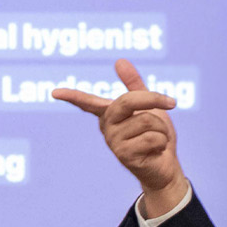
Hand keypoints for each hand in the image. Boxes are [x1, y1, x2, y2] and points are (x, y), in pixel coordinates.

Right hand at [50, 59, 188, 214]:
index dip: (72, 96)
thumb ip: (134, 85)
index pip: (88, 102)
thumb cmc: (156, 134)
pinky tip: (156, 151)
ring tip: (157, 139)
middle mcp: (107, 127)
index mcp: (110, 114)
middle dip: (153, 100)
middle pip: (128, 101)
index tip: (54, 92)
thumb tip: (119, 61)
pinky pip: (151, 138)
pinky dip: (162, 142)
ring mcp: (114, 143)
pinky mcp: (124, 156)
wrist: (166, 166)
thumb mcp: (149, 106)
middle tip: (172, 102)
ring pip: (146, 120)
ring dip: (162, 128)